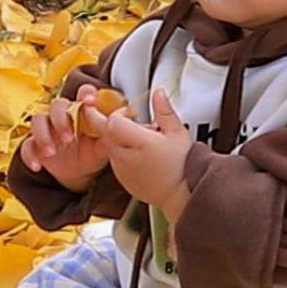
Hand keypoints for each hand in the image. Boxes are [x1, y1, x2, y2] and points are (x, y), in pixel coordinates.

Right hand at [19, 92, 113, 190]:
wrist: (81, 174)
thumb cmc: (94, 153)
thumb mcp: (105, 146)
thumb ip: (110, 132)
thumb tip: (124, 118)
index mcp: (82, 111)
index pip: (82, 94)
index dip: (85, 93)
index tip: (90, 101)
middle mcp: (63, 116)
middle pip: (56, 105)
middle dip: (60, 119)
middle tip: (69, 137)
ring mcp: (48, 130)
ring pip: (38, 121)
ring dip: (42, 135)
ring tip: (51, 153)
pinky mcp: (36, 146)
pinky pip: (26, 146)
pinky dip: (29, 155)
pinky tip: (37, 166)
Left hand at [92, 91, 196, 219]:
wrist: (180, 194)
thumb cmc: (181, 165)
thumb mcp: (177, 132)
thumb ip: (164, 110)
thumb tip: (158, 93)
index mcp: (138, 142)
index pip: (113, 121)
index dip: (120, 112)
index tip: (133, 112)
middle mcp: (125, 156)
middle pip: (105, 132)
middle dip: (109, 121)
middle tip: (113, 113)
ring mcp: (121, 169)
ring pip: (109, 146)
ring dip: (116, 137)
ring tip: (138, 137)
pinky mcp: (122, 179)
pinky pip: (114, 160)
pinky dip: (121, 152)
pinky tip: (138, 152)